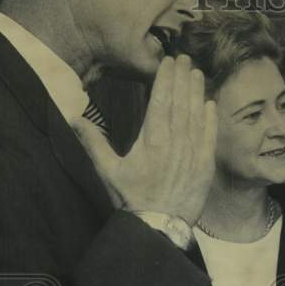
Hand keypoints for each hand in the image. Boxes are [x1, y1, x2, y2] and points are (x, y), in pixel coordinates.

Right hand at [74, 55, 216, 223]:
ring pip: (196, 116)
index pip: (161, 101)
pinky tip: (210, 104)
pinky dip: (211, 119)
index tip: (170, 61)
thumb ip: (94, 143)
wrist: (159, 226)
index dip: (166, 79)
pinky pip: (210, 137)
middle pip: (181, 103)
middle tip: (186, 58)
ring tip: (197, 74)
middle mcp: (175, 143)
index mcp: (152, 140)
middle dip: (183, 78)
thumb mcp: (108, 171)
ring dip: (197, 93)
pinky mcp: (205, 166)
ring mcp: (192, 153)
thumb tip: (74, 118)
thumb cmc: (133, 199)